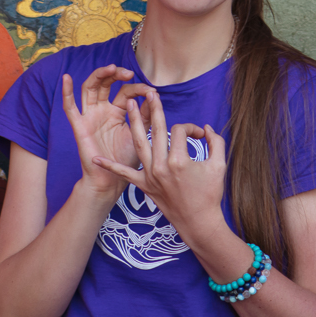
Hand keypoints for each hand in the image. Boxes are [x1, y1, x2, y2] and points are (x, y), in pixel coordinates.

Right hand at [63, 67, 152, 199]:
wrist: (112, 180)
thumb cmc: (126, 158)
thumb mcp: (139, 133)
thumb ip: (145, 115)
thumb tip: (154, 95)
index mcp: (117, 111)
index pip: (126, 92)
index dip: (138, 89)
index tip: (152, 91)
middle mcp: (102, 109)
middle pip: (106, 83)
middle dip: (116, 74)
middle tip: (128, 73)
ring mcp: (90, 116)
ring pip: (90, 88)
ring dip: (99, 75)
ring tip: (111, 68)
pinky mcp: (79, 126)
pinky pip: (70, 108)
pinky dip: (66, 92)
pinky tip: (66, 78)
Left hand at [94, 91, 227, 239]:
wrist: (199, 223)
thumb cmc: (211, 195)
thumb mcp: (219, 165)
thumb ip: (216, 141)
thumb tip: (206, 129)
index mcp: (179, 160)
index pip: (180, 131)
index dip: (191, 129)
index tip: (200, 135)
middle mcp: (161, 166)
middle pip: (157, 131)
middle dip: (154, 110)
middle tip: (150, 93)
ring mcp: (151, 176)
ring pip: (139, 143)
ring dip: (134, 122)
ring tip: (129, 105)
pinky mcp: (144, 187)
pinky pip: (125, 174)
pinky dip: (110, 167)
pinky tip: (96, 159)